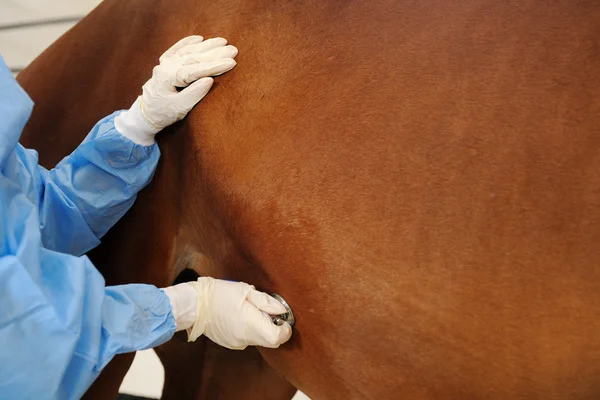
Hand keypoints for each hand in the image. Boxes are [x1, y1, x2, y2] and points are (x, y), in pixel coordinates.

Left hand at [115, 35, 237, 144]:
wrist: (146, 114)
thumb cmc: (164, 113)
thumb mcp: (180, 108)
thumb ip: (194, 93)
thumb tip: (209, 80)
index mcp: (169, 77)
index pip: (196, 69)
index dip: (215, 66)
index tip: (231, 62)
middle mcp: (166, 67)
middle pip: (194, 57)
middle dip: (215, 53)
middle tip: (233, 49)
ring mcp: (165, 64)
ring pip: (188, 51)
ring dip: (206, 46)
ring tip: (223, 41)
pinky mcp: (164, 64)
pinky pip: (176, 49)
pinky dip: (187, 42)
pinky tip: (199, 38)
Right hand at [162, 278, 291, 349]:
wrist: (195, 304)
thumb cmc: (220, 294)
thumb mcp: (246, 291)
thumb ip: (266, 302)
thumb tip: (281, 310)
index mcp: (251, 325)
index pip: (278, 338)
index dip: (285, 329)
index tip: (283, 318)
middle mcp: (245, 339)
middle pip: (270, 340)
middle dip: (274, 328)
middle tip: (267, 311)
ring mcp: (237, 343)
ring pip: (258, 339)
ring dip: (261, 328)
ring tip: (250, 310)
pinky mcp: (230, 343)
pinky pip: (247, 338)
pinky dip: (250, 329)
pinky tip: (241, 316)